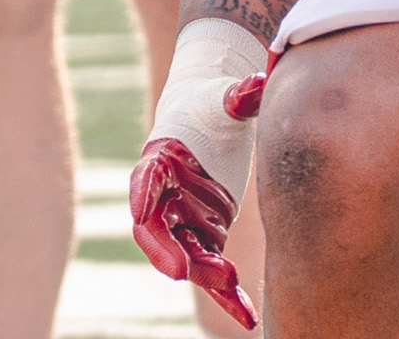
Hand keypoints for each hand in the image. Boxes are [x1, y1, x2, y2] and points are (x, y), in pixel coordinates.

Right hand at [130, 18, 268, 328]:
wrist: (215, 114)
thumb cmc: (213, 101)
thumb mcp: (224, 96)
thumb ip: (237, 95)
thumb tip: (257, 83)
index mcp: (162, 157)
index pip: (147, 178)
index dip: (143, 193)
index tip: (141, 209)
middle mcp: (167, 195)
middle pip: (158, 230)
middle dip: (169, 252)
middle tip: (184, 270)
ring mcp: (186, 218)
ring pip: (188, 256)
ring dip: (205, 274)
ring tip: (230, 282)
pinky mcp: (209, 232)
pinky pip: (215, 269)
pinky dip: (229, 295)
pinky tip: (248, 318)